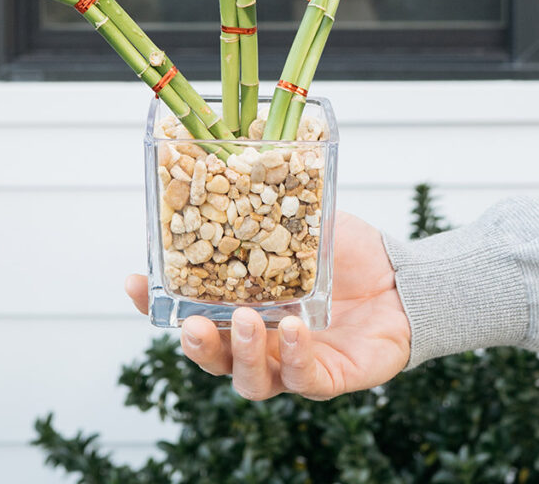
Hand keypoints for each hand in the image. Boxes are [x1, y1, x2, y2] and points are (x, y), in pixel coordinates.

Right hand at [125, 211, 409, 399]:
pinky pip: (303, 378)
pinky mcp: (330, 378)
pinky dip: (295, 356)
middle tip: (191, 324)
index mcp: (245, 303)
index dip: (156, 305)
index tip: (134, 282)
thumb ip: (269, 202)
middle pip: (214, 357)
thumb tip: (234, 158)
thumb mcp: (304, 219)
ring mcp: (293, 363)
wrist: (405, 276)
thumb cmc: (350, 251)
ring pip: (251, 380)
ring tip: (250, 319)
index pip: (190, 311)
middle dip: (196, 344)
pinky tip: (296, 327)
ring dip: (243, 353)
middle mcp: (263, 339)